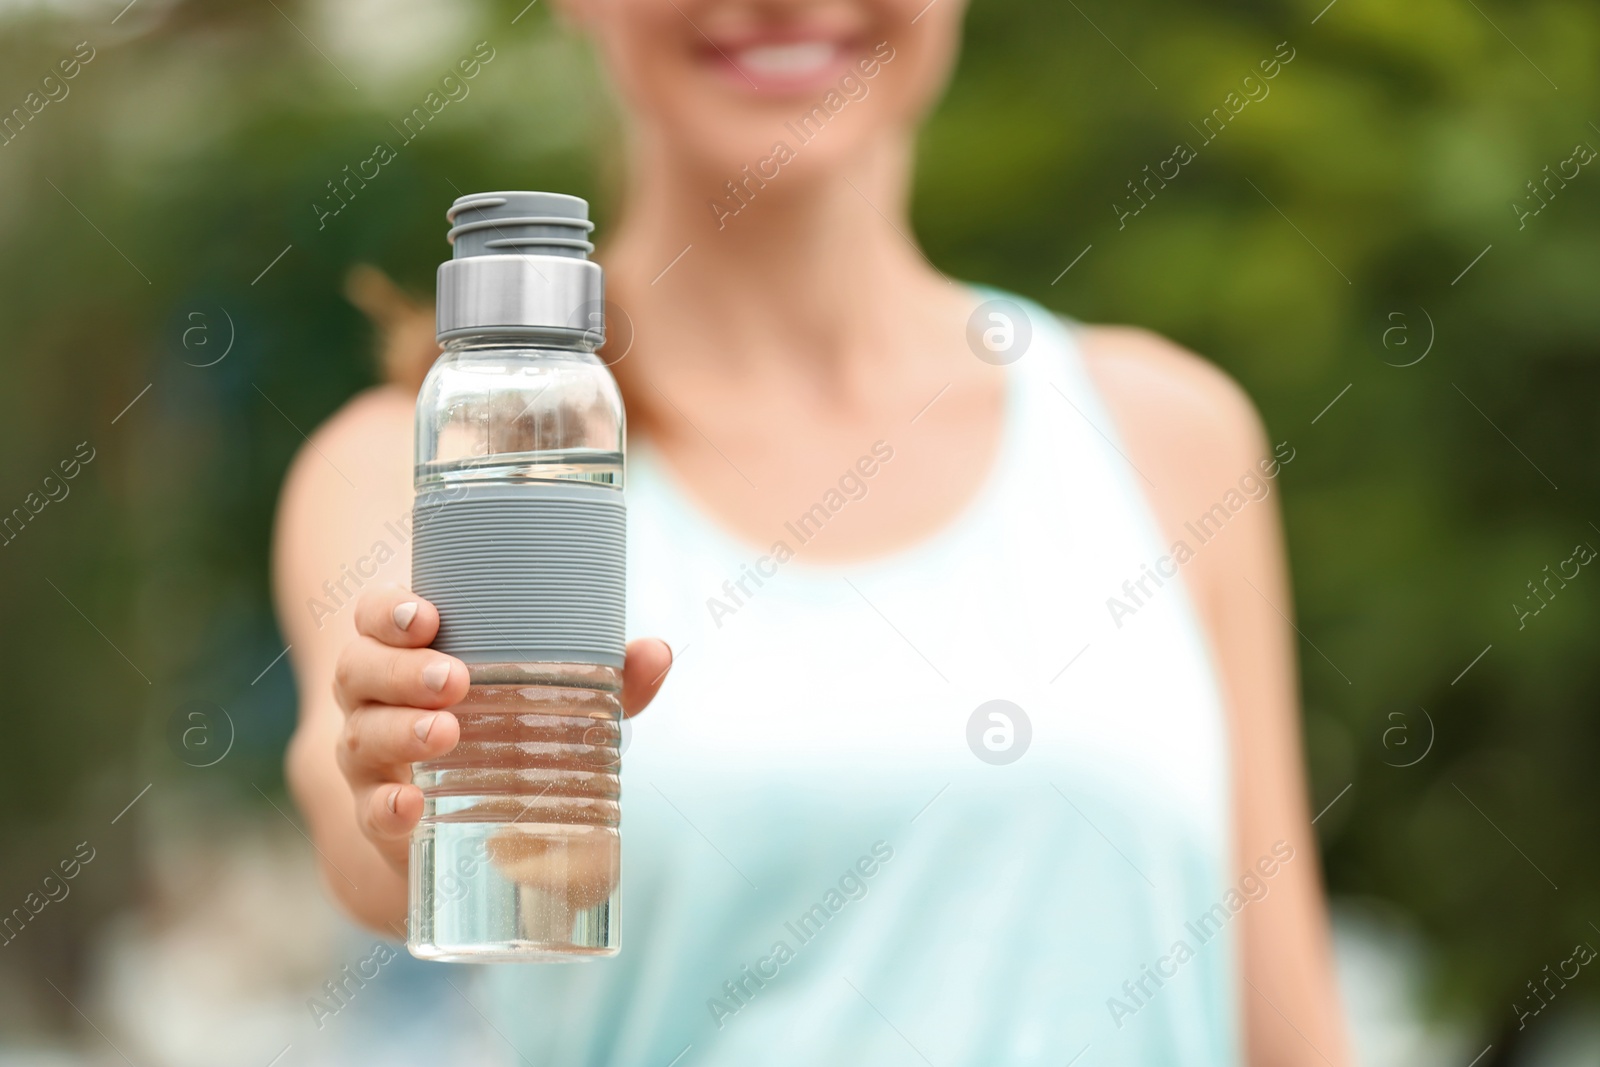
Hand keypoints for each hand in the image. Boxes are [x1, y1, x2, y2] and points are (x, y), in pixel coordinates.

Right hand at [331, 583, 672, 871]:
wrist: (460, 820)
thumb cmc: (504, 726)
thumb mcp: (552, 696)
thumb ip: (606, 676)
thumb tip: (656, 652)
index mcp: (406, 652)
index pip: (375, 617)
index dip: (389, 611)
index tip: (427, 616)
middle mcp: (373, 699)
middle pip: (360, 670)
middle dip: (403, 671)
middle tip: (455, 678)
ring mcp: (369, 758)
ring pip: (362, 735)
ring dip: (399, 731)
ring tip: (445, 732)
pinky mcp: (380, 815)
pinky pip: (370, 810)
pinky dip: (386, 807)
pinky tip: (409, 805)